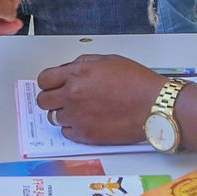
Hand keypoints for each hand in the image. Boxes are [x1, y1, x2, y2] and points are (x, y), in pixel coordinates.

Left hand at [35, 55, 165, 145]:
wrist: (153, 106)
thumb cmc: (137, 82)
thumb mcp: (109, 60)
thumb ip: (84, 63)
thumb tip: (68, 70)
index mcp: (77, 74)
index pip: (44, 79)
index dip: (48, 82)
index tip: (53, 84)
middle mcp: (73, 95)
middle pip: (43, 101)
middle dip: (51, 98)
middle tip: (62, 98)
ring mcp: (78, 117)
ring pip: (53, 118)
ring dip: (63, 113)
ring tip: (79, 110)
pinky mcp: (86, 135)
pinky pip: (66, 132)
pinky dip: (73, 127)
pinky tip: (86, 121)